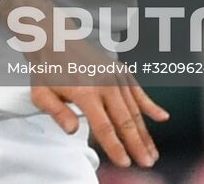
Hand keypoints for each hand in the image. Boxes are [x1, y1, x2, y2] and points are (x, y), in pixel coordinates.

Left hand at [31, 57, 167, 168]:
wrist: (56, 39)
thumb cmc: (48, 69)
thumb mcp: (41, 94)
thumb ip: (58, 113)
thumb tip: (73, 130)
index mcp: (84, 92)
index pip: (104, 126)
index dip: (115, 147)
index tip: (124, 162)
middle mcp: (104, 84)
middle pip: (125, 121)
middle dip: (137, 145)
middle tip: (146, 163)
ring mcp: (115, 77)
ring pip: (134, 110)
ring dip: (144, 133)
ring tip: (152, 153)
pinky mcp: (121, 71)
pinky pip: (138, 91)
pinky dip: (151, 106)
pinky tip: (163, 117)